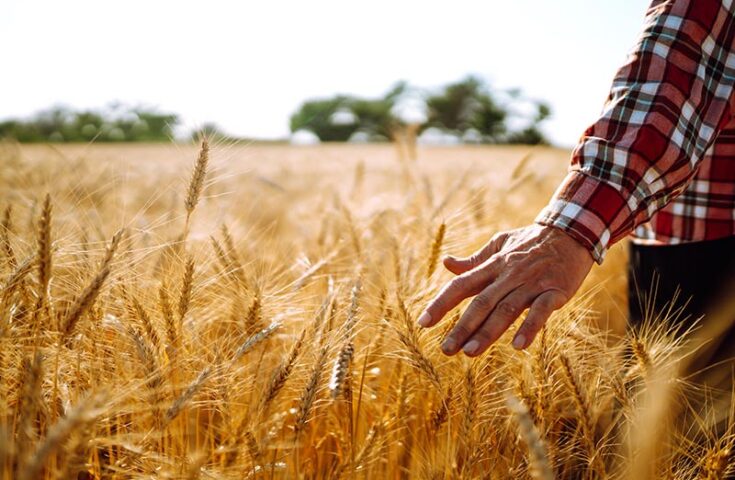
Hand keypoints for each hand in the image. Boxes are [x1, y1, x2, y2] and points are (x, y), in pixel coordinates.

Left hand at [417, 224, 593, 355]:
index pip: (460, 285)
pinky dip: (530, 327)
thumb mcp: (499, 244)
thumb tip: (446, 263)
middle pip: (481, 303)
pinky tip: (518, 346)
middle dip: (462, 327)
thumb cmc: (531, 241)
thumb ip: (474, 260)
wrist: (572, 230)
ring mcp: (532, 283)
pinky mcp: (555, 290)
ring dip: (488, 332)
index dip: (441, 303)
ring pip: (506, 309)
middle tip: (446, 349)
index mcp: (492, 265)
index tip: (423, 323)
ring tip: (470, 352)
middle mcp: (508, 275)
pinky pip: (541, 311)